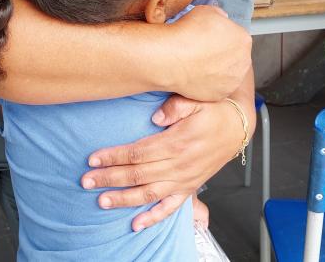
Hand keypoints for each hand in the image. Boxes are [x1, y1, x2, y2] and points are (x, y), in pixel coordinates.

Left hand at [81, 95, 249, 231]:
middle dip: (110, 178)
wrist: (237, 128)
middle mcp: (179, 166)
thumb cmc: (214, 111)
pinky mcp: (189, 188)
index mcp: (176, 143)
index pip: (138, 153)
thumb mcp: (197, 100)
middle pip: (138, 175)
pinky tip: (136, 224)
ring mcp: (184, 180)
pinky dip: (153, 218)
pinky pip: (170, 207)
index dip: (114, 156)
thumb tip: (155, 116)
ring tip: (102, 201)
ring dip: (124, 199)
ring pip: (149, 194)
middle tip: (86, 181)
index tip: (93, 159)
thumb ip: (176, 106)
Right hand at [167, 6, 251, 100]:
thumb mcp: (206, 11)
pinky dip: (208, 82)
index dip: (222, 36)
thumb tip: (221, 19)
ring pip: (227, 73)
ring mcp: (233, 81)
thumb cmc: (187, 33)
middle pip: (235, 56)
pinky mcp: (220, 94)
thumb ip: (219, 15)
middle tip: (204, 51)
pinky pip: (216, 87)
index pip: (236, 36)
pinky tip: (195, 75)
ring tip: (198, 64)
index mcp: (243, 39)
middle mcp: (244, 62)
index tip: (209, 37)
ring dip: (217, 69)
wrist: (172, 57)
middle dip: (222, 54)